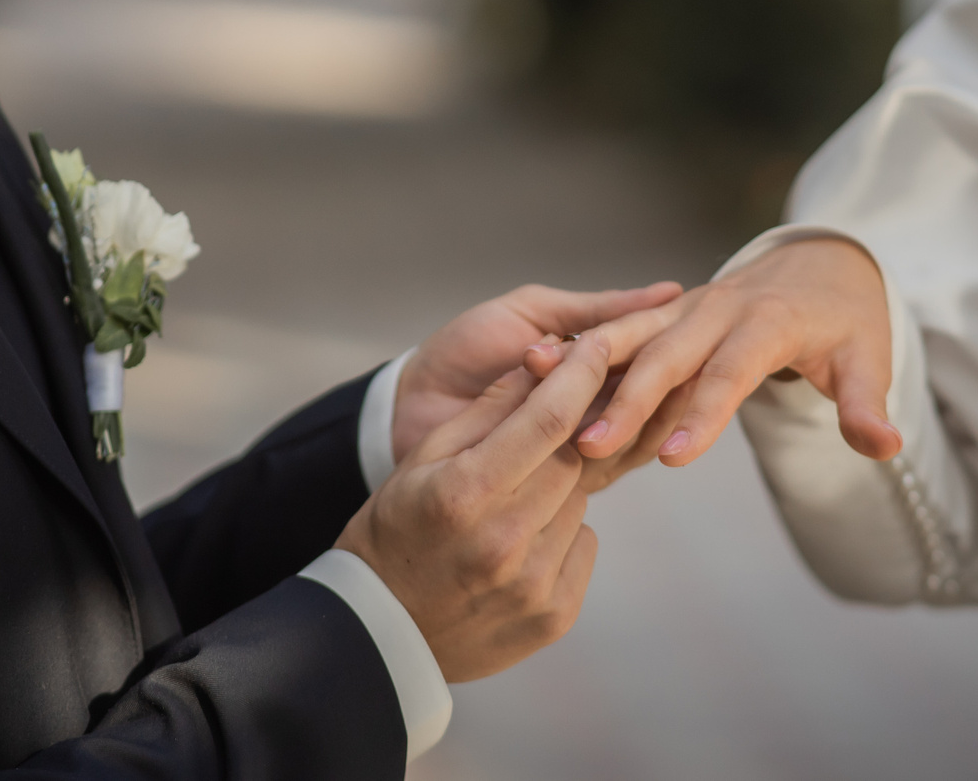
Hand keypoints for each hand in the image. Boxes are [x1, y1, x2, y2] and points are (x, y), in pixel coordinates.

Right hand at [338, 336, 618, 681]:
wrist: (380, 631)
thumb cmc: (395, 532)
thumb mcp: (423, 461)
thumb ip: (487, 411)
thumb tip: (544, 361)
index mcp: (466, 494)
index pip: (548, 420)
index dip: (580, 375)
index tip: (598, 345)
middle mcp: (504, 543)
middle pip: (571, 460)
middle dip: (564, 438)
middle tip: (539, 437)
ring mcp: (533, 586)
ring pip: (579, 503)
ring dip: (559, 490)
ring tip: (514, 503)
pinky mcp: (554, 616)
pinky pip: (583, 546)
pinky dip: (563, 534)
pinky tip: (521, 544)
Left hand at [395, 281, 681, 462]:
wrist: (411, 398)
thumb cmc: (466, 349)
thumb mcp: (534, 313)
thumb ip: (598, 309)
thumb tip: (671, 291)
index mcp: (595, 369)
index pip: (652, 363)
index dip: (671, 350)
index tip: (691, 330)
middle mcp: (598, 410)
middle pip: (651, 401)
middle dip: (657, 380)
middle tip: (661, 363)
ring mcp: (582, 449)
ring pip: (632, 434)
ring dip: (628, 409)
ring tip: (624, 389)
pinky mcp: (561, 487)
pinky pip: (599, 467)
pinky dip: (602, 441)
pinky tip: (598, 423)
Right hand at [526, 234, 897, 469]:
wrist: (819, 264)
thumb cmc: (846, 322)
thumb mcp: (869, 358)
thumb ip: (867, 406)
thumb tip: (886, 449)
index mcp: (768, 321)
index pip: (732, 372)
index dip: (703, 415)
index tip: (672, 459)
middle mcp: (718, 307)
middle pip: (667, 354)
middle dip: (628, 400)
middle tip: (591, 446)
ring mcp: (685, 306)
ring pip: (629, 337)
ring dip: (591, 376)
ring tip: (555, 420)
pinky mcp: (663, 313)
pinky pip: (617, 332)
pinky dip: (580, 356)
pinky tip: (537, 389)